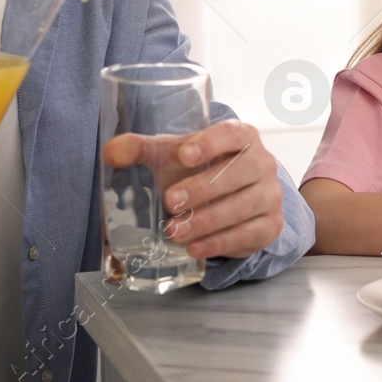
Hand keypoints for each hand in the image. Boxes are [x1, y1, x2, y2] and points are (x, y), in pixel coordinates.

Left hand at [102, 121, 284, 259]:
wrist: (232, 198)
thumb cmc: (199, 170)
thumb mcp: (171, 155)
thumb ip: (141, 149)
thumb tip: (111, 152)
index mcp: (242, 136)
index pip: (233, 134)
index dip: (211, 143)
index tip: (184, 154)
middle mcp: (263, 163)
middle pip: (240, 172)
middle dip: (203, 188)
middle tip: (170, 201)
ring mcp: (270, 195)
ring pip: (244, 206)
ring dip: (207, 220)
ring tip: (174, 231)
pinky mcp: (270, 225)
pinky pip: (248, 234)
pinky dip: (219, 243)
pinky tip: (195, 248)